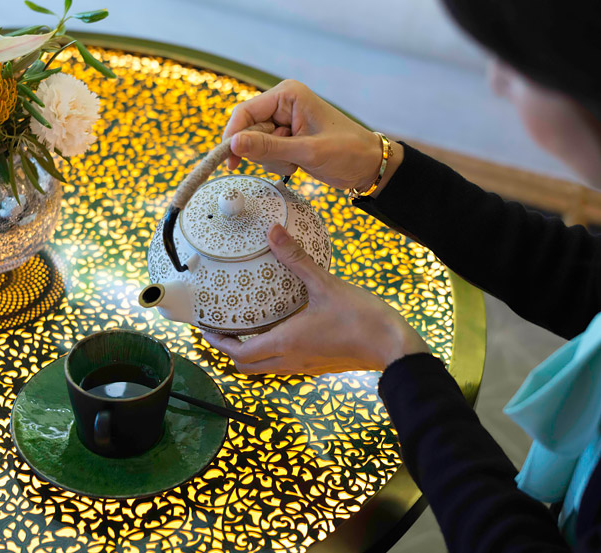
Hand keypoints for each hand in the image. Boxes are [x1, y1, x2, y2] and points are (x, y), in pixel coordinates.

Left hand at [204, 224, 430, 374]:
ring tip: (246, 328)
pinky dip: (271, 352)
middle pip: (247, 366)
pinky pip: (284, 364)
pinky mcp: (319, 365)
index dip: (218, 342)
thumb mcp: (325, 284)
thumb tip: (272, 233)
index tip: (206, 328)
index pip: (238, 353)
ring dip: (250, 353)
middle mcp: (290, 360)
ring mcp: (305, 366)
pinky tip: (280, 329)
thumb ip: (297, 259)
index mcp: (284, 343)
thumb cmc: (361, 318)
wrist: (394, 348)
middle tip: (222, 328)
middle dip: (229, 350)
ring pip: (265, 367)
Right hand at [224, 80, 386, 190]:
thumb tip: (233, 144)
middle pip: (248, 130)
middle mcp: (282, 104)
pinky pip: (266, 153)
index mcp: (287, 95)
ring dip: (272, 160)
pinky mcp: (285, 138)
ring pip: (255, 144)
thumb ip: (268, 148)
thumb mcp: (307, 151)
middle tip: (287, 161)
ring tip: (297, 161)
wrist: (368, 166)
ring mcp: (283, 122)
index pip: (245, 112)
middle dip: (261, 152)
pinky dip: (278, 163)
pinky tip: (298, 163)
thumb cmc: (347, 152)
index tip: (229, 160)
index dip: (233, 136)